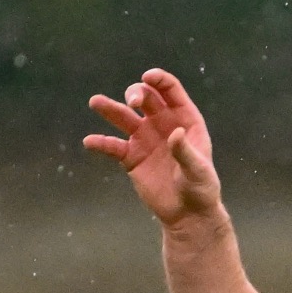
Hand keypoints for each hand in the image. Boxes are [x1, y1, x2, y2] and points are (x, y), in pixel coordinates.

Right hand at [84, 69, 221, 226]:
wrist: (189, 215)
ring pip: (124, 117)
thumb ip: (186, 152)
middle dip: (136, 94)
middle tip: (132, 102)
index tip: (147, 77)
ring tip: (96, 102)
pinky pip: (113, 146)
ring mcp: (145, 139)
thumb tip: (175, 134)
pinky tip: (90, 142)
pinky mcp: (131, 157)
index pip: (170, 91)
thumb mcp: (199, 172)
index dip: (159, 80)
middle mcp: (162, 124)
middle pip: (145, 98)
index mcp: (184, 120)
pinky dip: (101, 144)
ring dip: (110, 108)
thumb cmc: (201, 190)